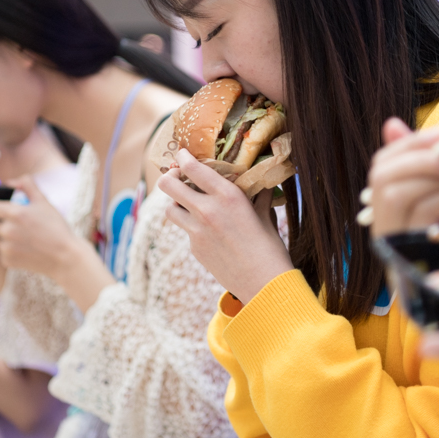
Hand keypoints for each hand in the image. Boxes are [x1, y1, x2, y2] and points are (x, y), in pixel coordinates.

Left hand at [0, 177, 88, 280]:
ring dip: (5, 238)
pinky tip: (27, 251)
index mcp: (14, 212)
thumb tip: (10, 180)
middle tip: (22, 229)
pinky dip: (10, 251)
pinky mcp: (7, 260)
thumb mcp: (44, 202)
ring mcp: (6, 246)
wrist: (66, 257)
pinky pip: (0, 252)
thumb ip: (27, 185)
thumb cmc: (56, 228)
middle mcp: (7, 230)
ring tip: (27, 241)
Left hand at [157, 149, 291, 303]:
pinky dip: (192, 226)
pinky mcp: (194, 249)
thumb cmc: (270, 247)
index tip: (183, 154)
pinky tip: (209, 231)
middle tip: (177, 176)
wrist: (263, 283)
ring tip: (188, 203)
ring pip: (170, 209)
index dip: (184, 157)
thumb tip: (260, 184)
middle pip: (168, 185)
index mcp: (227, 196)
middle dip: (169, 177)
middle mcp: (206, 210)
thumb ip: (257, 197)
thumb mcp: (265, 215)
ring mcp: (196, 231)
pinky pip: (185, 231)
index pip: (193, 168)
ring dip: (176, 203)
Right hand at [366, 117, 438, 237]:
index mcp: (389, 206)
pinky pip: (424, 212)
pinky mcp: (415, 250)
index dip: (408, 145)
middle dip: (422, 161)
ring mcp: (397, 239)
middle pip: (383, 180)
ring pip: (399, 195)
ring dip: (437, 178)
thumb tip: (390, 123)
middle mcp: (385, 224)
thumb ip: (420, 159)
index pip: (381, 167)